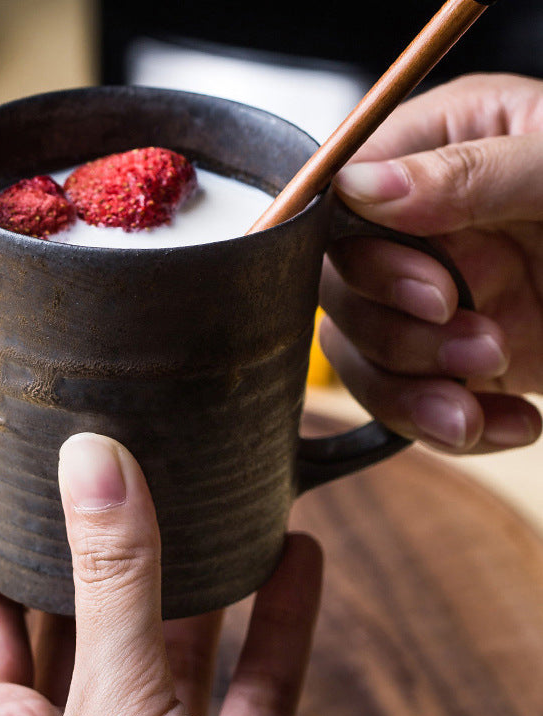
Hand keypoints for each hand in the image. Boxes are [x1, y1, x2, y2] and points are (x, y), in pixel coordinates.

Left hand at [0, 433, 321, 715]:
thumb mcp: (114, 711)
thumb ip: (112, 586)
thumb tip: (94, 461)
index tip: (4, 461)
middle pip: (89, 616)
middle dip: (111, 540)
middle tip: (124, 455)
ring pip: (179, 649)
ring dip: (208, 576)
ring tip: (218, 496)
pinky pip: (258, 692)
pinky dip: (282, 628)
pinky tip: (299, 558)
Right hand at [320, 73, 542, 452]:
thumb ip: (468, 172)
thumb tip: (359, 186)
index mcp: (438, 151)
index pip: (342, 201)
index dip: (365, 258)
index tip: (432, 291)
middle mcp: (419, 227)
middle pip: (339, 289)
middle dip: (398, 334)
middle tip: (478, 343)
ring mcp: (429, 296)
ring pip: (357, 354)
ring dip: (413, 392)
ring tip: (485, 401)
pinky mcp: (447, 357)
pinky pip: (402, 401)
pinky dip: (448, 428)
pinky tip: (513, 422)